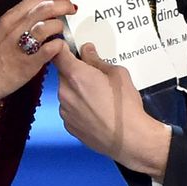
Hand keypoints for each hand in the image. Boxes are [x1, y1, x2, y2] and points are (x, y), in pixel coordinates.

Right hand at [0, 0, 72, 106]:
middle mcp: (14, 28)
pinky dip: (58, 45)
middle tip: (73, 8)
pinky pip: (49, 49)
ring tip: (63, 29)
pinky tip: (59, 46)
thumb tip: (40, 11)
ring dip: (59, 25)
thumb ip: (20, 20)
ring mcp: (20, 46)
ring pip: (47, 26)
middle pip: (44, 8)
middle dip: (63, 5)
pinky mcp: (27, 64)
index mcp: (9, 18)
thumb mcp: (2, 31)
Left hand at [54, 43, 170, 177]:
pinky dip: (79, 108)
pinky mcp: (68, 126)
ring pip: (67, 93)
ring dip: (76, 91)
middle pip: (63, 75)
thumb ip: (97, 61)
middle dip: (75, 73)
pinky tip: (96, 113)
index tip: (68, 47)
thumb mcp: (118, 74)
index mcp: (76, 75)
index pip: (57, 54)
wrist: (129, 138)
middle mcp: (65, 92)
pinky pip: (70, 110)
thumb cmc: (125, 105)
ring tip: (98, 98)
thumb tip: (86, 51)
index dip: (62, 48)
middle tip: (94, 77)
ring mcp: (65, 111)